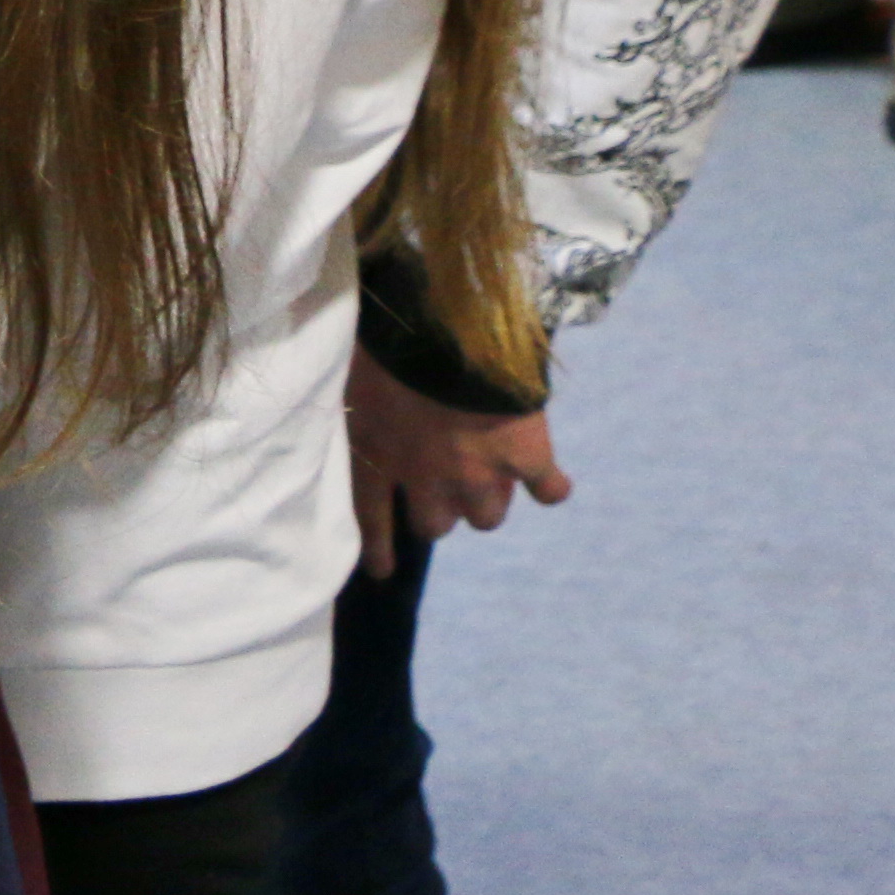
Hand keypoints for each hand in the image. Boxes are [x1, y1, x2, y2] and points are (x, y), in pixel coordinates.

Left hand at [342, 346, 572, 577]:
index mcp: (377, 451)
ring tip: (491, 475)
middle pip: (436, 525)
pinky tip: (551, 483)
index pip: (371, 518)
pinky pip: (548, 490)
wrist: (444, 322)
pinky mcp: (525, 457)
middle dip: (440, 507)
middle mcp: (427, 477)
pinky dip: (551, 486)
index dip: (378, 546)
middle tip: (445, 485)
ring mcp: (479, 473)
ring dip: (486, 498)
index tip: (382, 571)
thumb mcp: (352, 367)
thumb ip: (355, 396)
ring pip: (487, 517)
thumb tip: (344, 391)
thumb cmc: (384, 334)